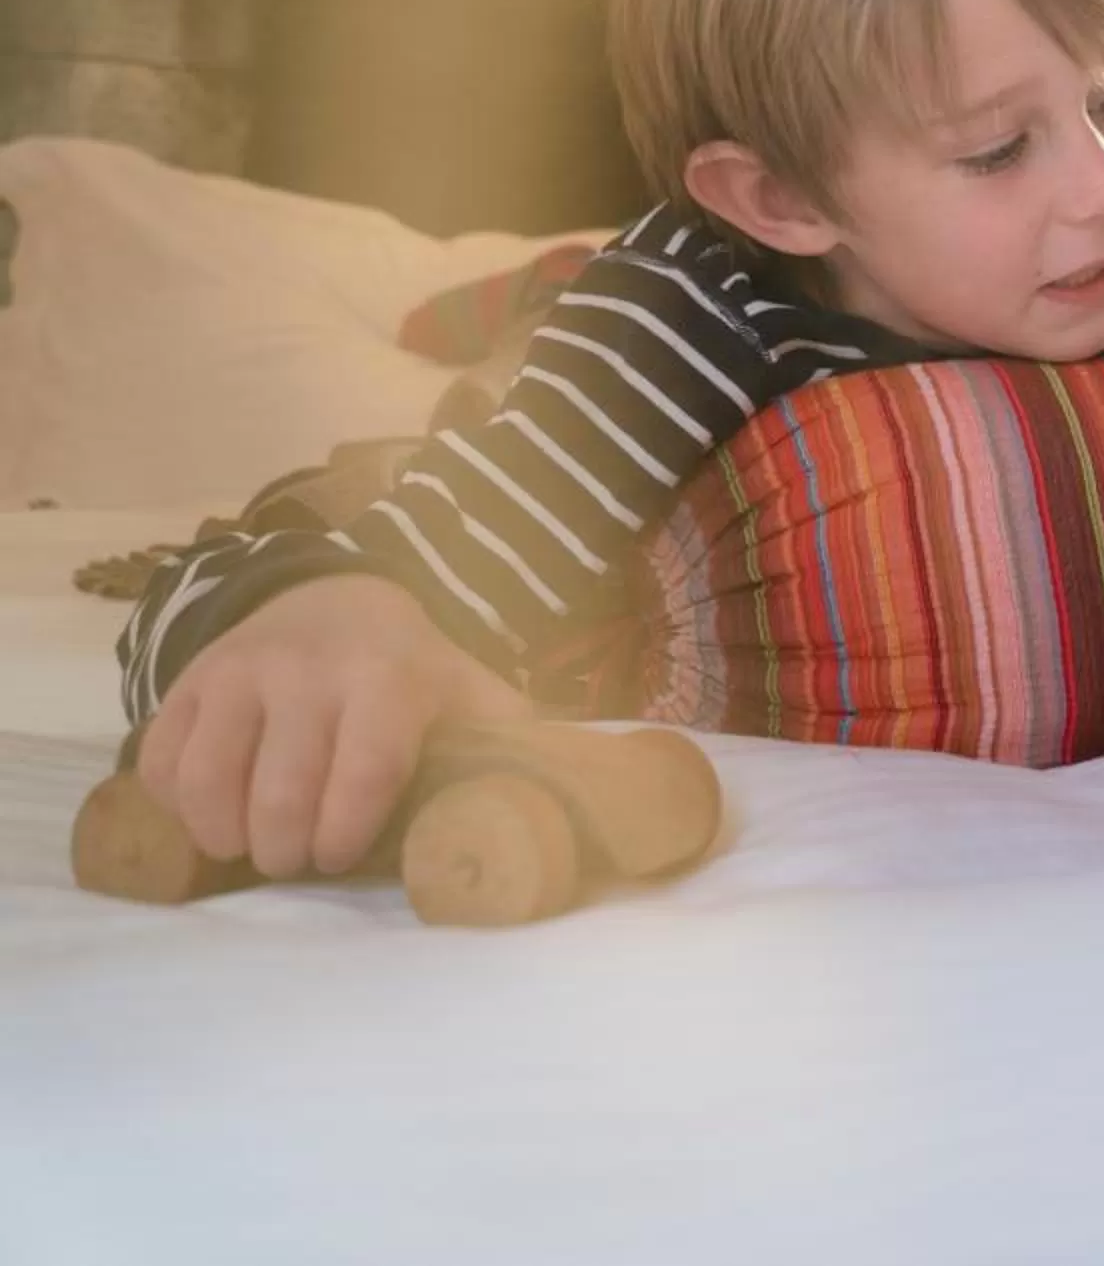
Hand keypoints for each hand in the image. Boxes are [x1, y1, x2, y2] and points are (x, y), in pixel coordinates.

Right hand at [135, 573, 529, 878]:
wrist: (334, 596)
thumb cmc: (411, 668)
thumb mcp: (469, 689)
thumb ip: (514, 739)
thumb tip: (585, 794)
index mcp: (387, 678)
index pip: (366, 764)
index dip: (348, 825)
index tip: (341, 856)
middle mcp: (307, 671)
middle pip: (280, 785)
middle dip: (284, 846)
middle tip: (295, 863)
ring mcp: (240, 672)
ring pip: (208, 775)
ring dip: (223, 832)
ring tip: (246, 850)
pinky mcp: (190, 681)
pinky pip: (162, 756)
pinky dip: (173, 801)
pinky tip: (206, 816)